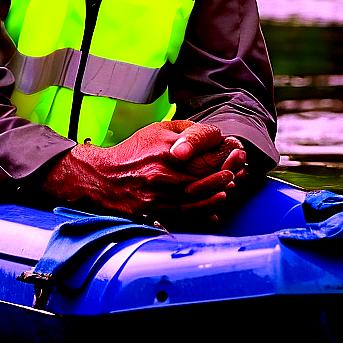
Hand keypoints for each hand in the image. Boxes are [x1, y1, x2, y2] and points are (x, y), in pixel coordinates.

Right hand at [41, 120, 243, 224]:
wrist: (102, 177)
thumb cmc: (133, 151)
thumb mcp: (157, 129)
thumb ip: (186, 130)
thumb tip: (214, 136)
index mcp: (167, 147)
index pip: (207, 149)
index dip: (225, 151)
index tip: (235, 150)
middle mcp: (165, 169)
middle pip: (208, 171)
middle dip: (229, 168)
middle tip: (240, 166)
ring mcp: (161, 192)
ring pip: (201, 193)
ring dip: (221, 188)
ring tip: (231, 183)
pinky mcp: (157, 210)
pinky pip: (188, 213)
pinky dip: (206, 209)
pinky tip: (217, 202)